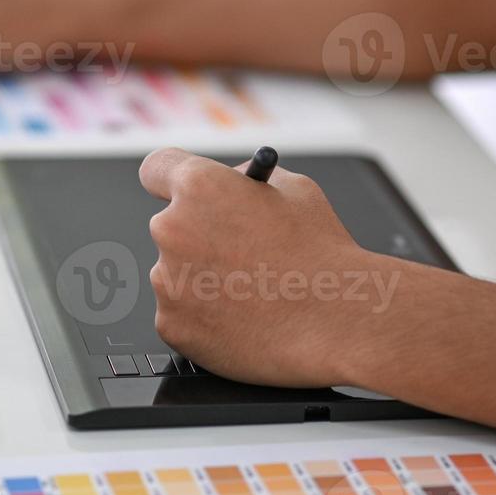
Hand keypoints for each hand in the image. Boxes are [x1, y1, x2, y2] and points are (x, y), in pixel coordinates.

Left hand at [140, 148, 404, 388]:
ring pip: (174, 274)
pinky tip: (243, 318)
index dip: (170, 179)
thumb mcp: (294, 189)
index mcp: (199, 186)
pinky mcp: (171, 325)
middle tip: (232, 252)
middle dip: (196, 236)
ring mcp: (168, 281)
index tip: (178, 192)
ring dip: (200, 279)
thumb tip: (229, 185)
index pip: (156, 168)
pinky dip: (203, 318)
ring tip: (251, 292)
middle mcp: (172, 229)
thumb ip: (247, 181)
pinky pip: (180, 314)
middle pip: (169, 226)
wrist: (338, 320)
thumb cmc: (322, 254)